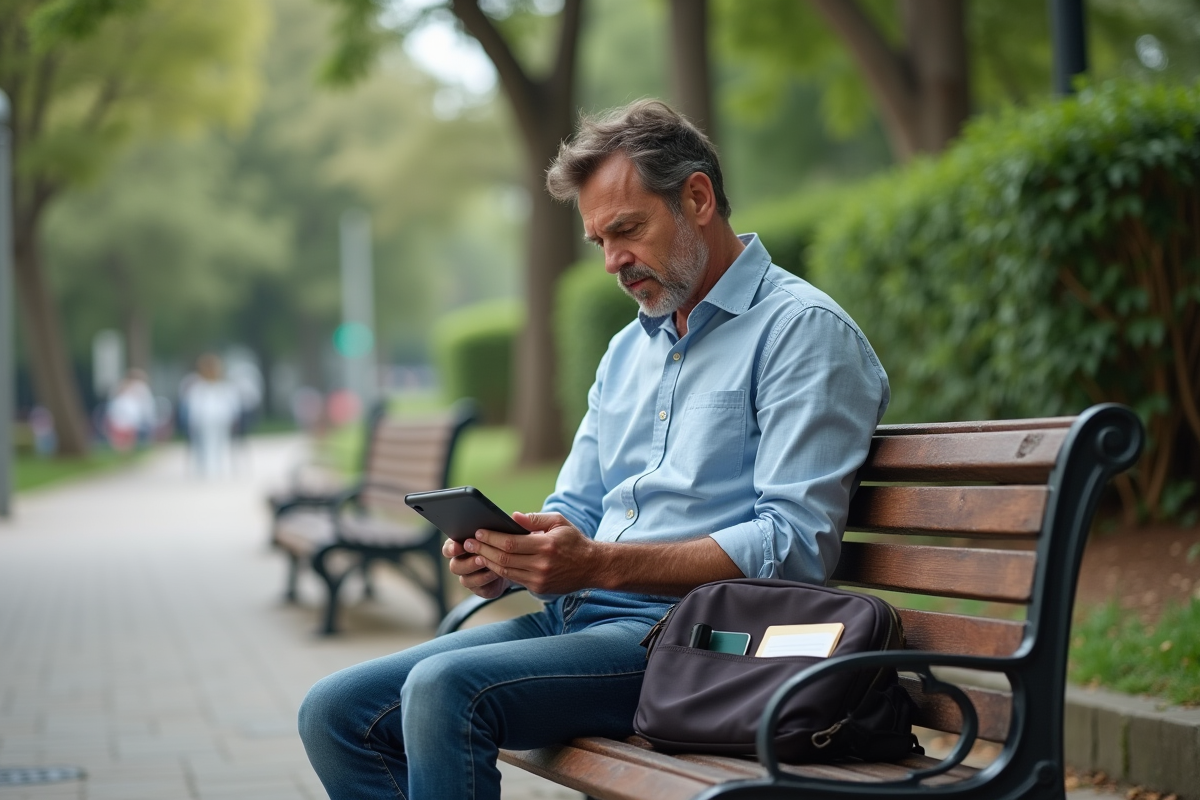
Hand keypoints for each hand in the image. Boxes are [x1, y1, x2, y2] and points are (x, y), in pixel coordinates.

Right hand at [442, 536, 510, 598]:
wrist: (510, 562)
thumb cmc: (497, 543)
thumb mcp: (492, 535)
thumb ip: (485, 532)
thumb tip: (487, 525)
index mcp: (458, 548)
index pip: (447, 549)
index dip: (451, 549)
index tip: (458, 547)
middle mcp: (460, 564)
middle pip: (455, 567)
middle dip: (468, 563)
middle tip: (480, 557)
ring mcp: (468, 578)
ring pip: (465, 579)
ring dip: (478, 573)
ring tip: (490, 565)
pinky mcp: (479, 589)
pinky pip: (479, 588)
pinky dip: (487, 580)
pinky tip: (496, 573)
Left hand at [462, 512, 597, 594]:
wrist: (593, 567)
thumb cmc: (574, 541)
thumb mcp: (559, 522)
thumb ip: (536, 519)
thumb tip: (513, 516)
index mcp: (546, 545)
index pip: (510, 543)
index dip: (491, 537)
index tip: (477, 531)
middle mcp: (541, 564)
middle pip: (503, 558)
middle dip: (482, 549)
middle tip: (467, 541)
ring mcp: (539, 579)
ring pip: (505, 571)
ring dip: (486, 561)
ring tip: (474, 552)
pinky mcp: (539, 588)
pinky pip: (513, 578)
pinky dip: (499, 570)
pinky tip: (489, 562)